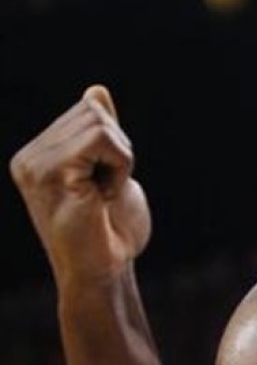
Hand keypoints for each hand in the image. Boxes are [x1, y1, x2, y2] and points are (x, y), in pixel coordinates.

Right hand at [10, 85, 150, 289]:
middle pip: (93, 110)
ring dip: (120, 159)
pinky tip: (106, 196)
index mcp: (38, 154)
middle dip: (119, 149)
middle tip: (106, 191)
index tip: (104, 183)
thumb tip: (95, 91)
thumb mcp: (109, 172)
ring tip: (104, 195)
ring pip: (100, 122)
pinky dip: (121, 166)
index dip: (115, 144)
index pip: (90, 109)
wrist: (105, 273)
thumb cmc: (110, 231)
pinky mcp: (51, 174)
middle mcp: (28, 157)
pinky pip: (103, 140)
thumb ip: (100, 135)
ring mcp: (35, 165)